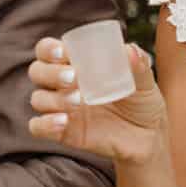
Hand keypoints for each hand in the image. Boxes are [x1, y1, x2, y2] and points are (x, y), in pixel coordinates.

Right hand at [25, 36, 166, 165]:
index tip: (62, 53)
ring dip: (53, 98)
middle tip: (73, 77)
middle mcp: (63, 84)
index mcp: (76, 64)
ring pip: (38, 98)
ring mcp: (61, 109)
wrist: (148, 138)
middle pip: (37, 71)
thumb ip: (139, 66)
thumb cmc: (142, 102)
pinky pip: (37, 127)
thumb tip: (130, 51)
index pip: (48, 50)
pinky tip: (63, 121)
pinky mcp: (62, 132)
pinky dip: (44, 123)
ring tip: (78, 101)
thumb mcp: (145, 82)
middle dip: (50, 72)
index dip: (48, 49)